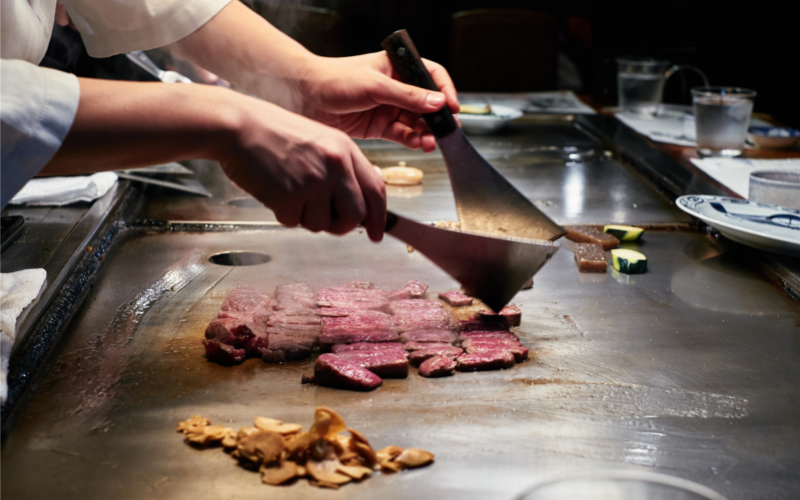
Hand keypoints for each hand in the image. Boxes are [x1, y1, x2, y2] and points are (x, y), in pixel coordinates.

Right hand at [47, 79, 385, 241]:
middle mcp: (335, 166)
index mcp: (346, 150)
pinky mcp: (289, 196)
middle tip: (325, 220)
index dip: (379, 218)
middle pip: (354, 216)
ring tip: (290, 191)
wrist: (238, 126)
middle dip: (341, 225)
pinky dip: (284, 214)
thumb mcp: (319, 142)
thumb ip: (341, 170)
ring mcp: (313, 182)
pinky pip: (294, 223)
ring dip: (306, 217)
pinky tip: (274, 190)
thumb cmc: (275, 134)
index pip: (376, 191)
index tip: (377, 234)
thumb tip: (356, 208)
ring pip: (323, 225)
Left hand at [299, 52, 459, 152]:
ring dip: (425, 132)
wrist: (303, 97)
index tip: (453, 107)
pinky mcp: (377, 126)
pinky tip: (418, 145)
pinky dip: (412, 140)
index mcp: (396, 67)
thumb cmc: (334, 80)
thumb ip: (408, 96)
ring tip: (431, 142)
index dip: (444, 91)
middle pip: (426, 103)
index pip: (431, 76)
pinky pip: (402, 134)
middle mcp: (394, 87)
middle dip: (437, 118)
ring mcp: (386, 107)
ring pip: (415, 121)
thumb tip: (438, 102)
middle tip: (447, 131)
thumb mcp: (375, 86)